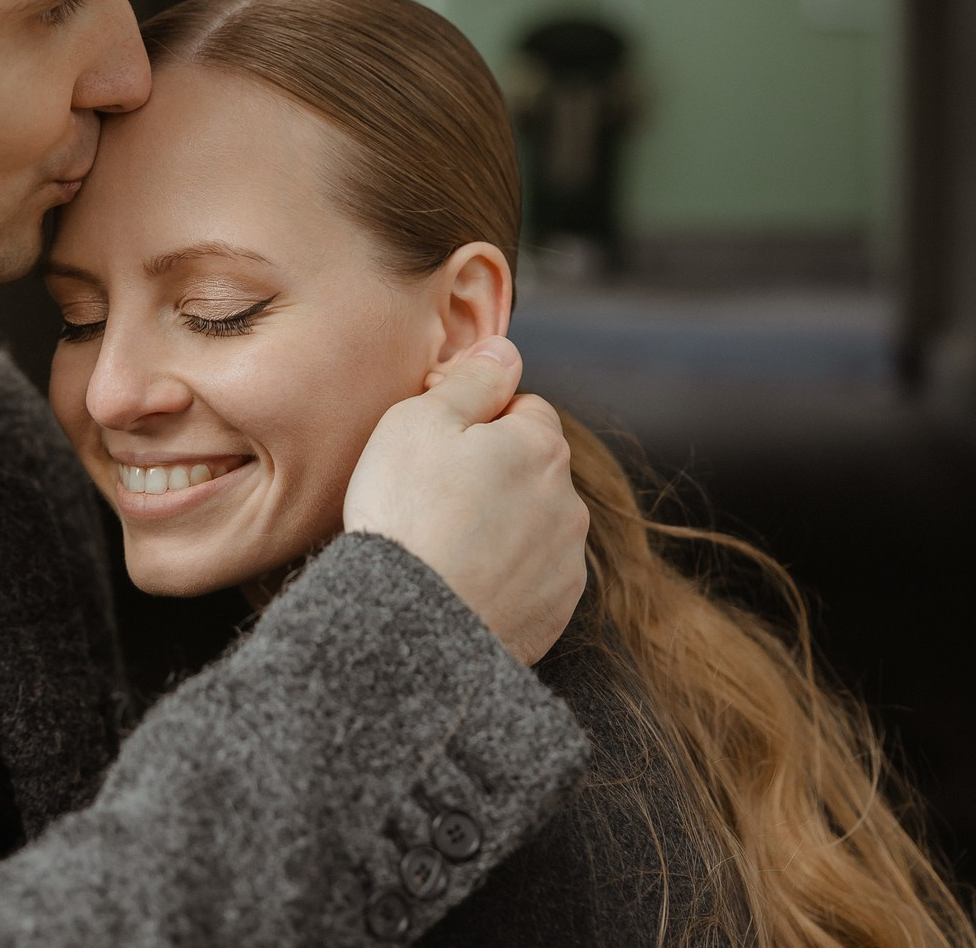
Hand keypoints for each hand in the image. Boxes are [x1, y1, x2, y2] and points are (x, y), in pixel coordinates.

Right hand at [344, 337, 588, 663]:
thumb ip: (471, 379)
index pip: (523, 408)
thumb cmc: (407, 514)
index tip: (438, 447)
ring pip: (533, 522)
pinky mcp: (554, 610)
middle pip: (531, 467)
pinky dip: (504, 575)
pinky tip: (461, 581)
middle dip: (493, 474)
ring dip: (501, 525)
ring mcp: (565, 561)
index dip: (477, 422)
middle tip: (433, 498)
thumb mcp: (419, 420)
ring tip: (444, 545)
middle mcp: (568, 501)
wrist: (410, 625)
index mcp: (541, 445)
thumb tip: (505, 349)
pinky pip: (531, 576)